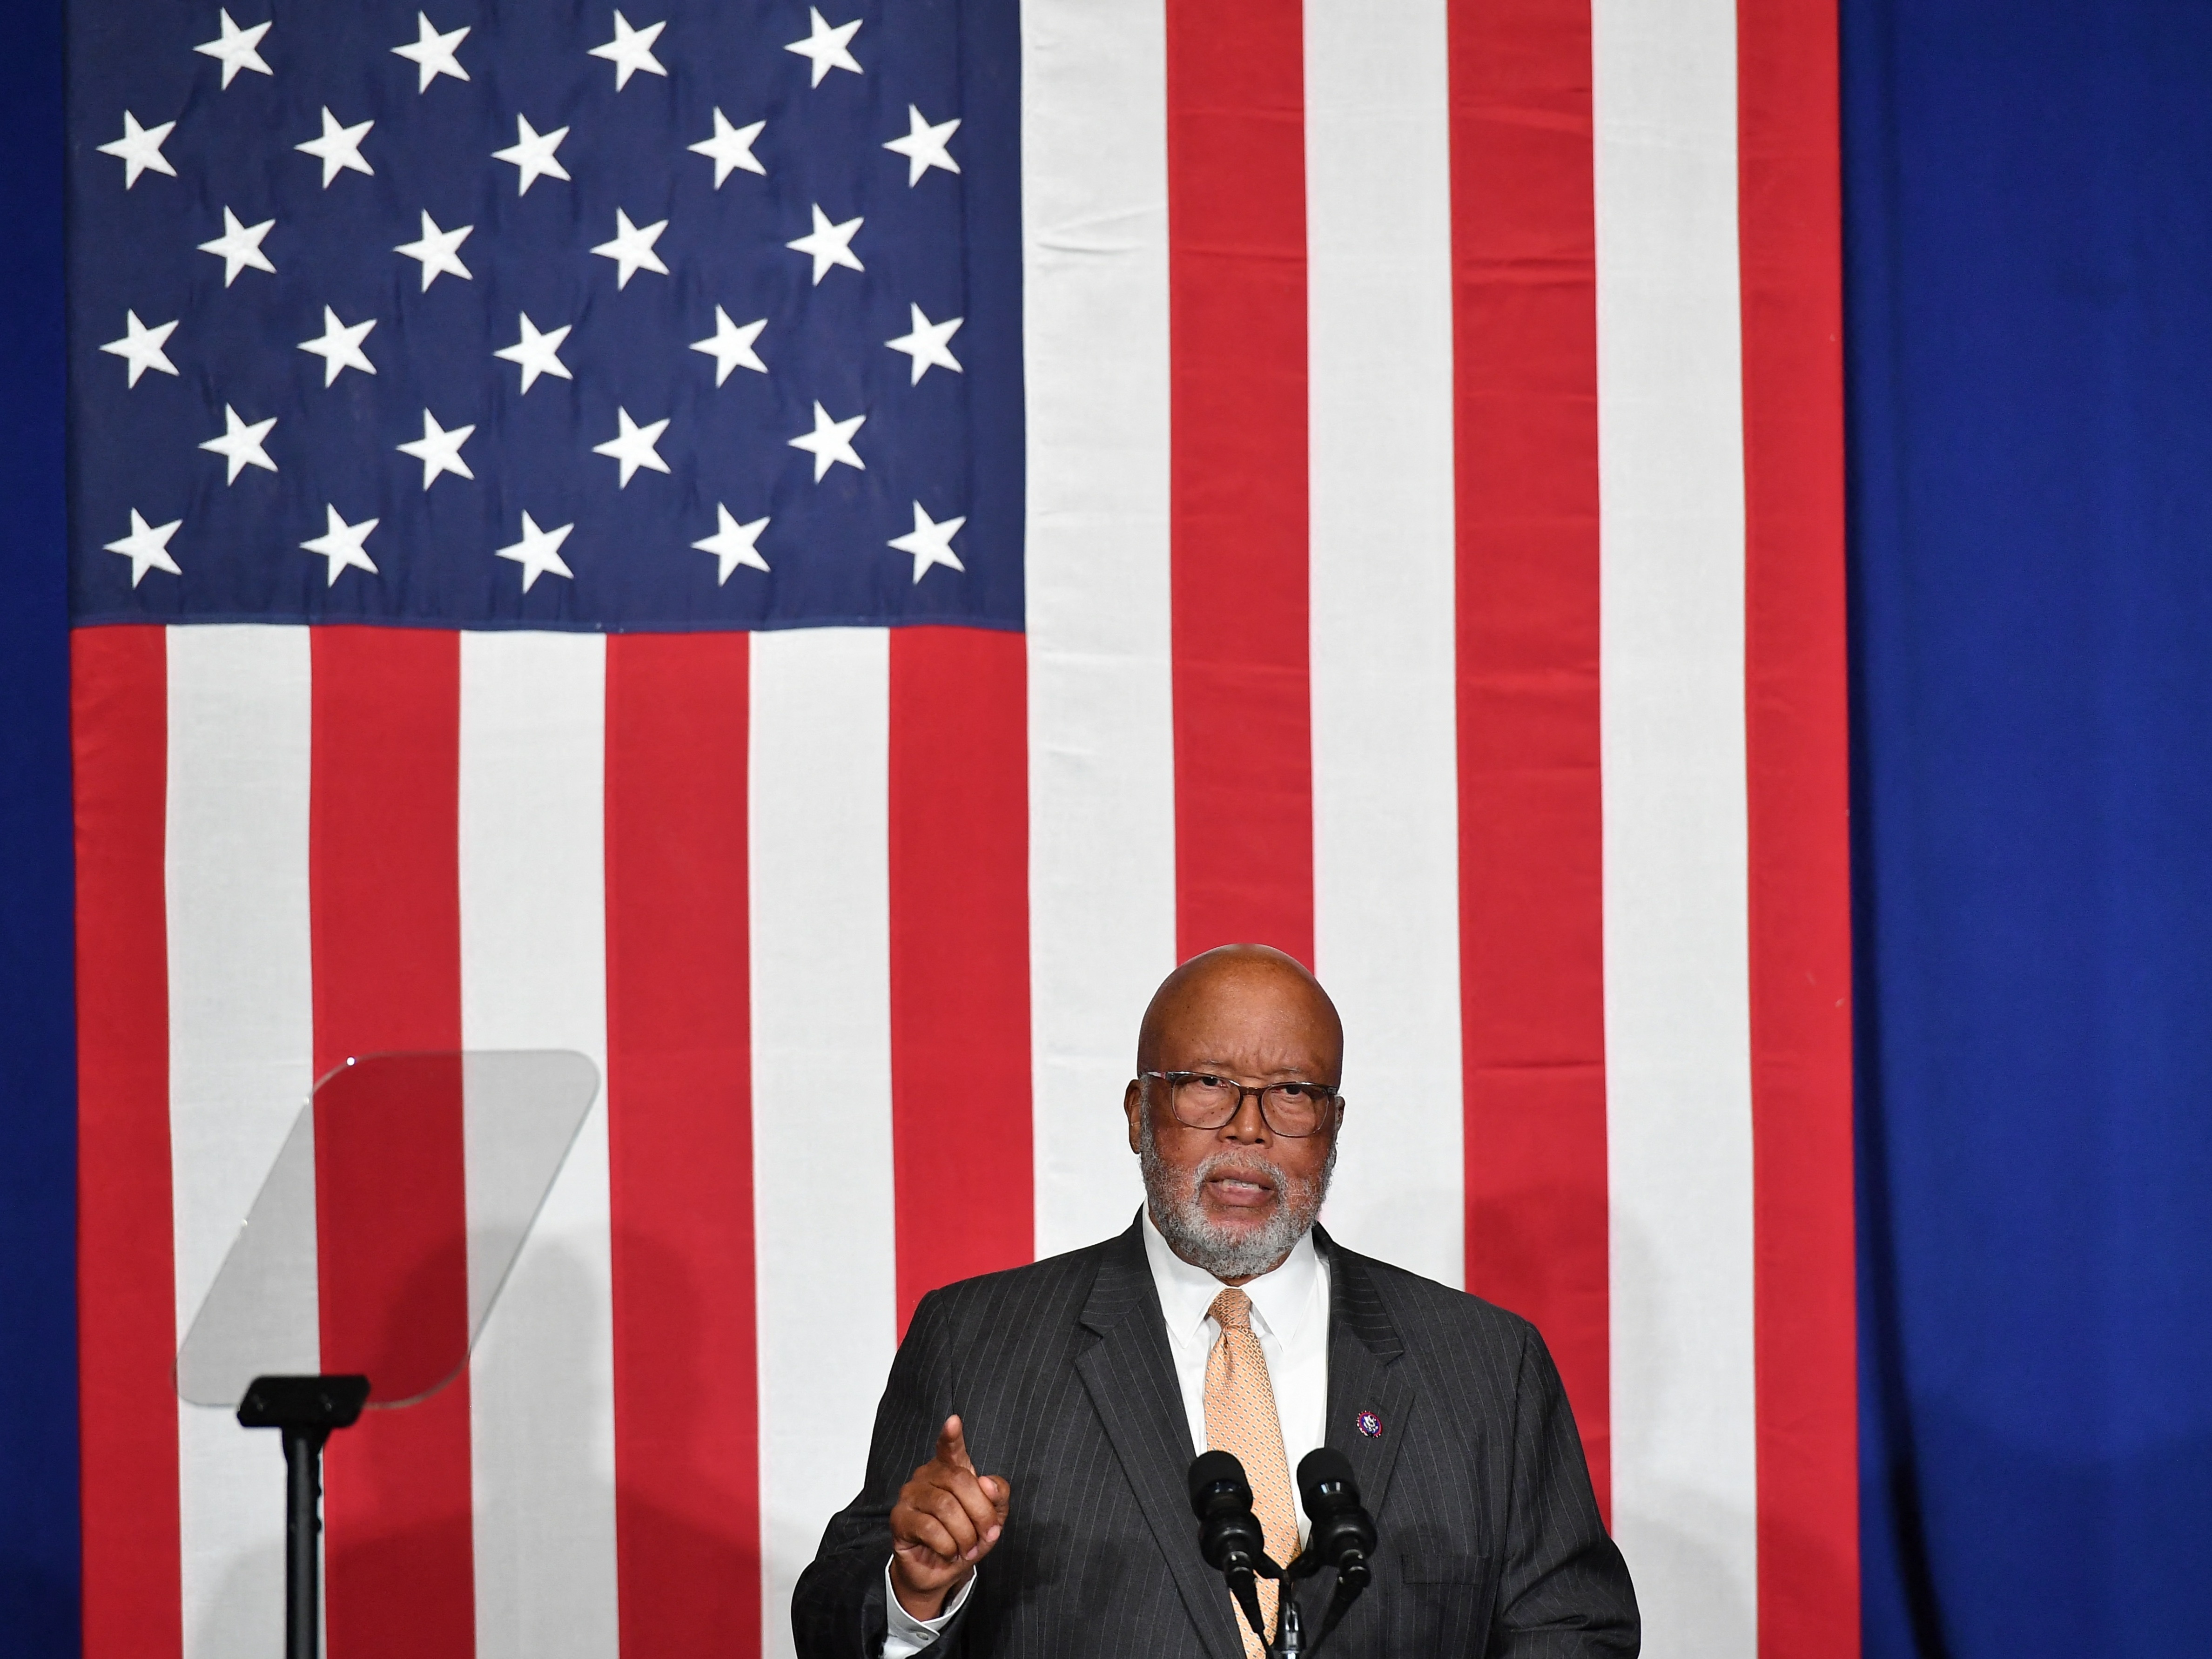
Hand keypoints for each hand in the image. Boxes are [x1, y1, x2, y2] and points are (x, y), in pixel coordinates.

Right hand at [888, 1415, 1010, 1620]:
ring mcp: (910, 1495)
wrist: (942, 1572)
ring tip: (967, 1548)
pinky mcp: (899, 1518)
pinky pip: (929, 1527)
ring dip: (965, 1534)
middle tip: (987, 1535)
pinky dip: (947, 1545)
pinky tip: (949, 1551)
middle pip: (960, 1481)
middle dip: (981, 1513)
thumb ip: (998, 1496)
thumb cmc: (966, 1538)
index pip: (950, 1448)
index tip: (954, 1422)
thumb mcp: (992, 1518)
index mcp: (950, 1470)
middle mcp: (927, 1476)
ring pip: (945, 1506)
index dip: (952, 1436)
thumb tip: (987, 1483)